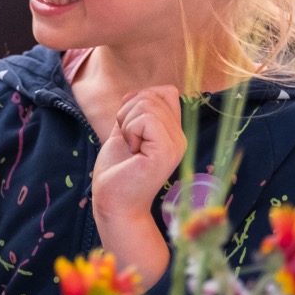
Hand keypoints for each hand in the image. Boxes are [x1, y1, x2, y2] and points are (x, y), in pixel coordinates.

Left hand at [90, 86, 187, 228]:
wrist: (114, 203)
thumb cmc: (117, 172)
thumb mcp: (125, 133)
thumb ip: (133, 113)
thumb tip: (135, 93)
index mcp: (173, 132)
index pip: (165, 92)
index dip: (139, 100)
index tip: (129, 128)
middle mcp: (180, 137)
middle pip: (153, 95)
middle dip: (128, 113)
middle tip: (128, 142)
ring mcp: (176, 144)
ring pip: (147, 103)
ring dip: (127, 123)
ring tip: (130, 148)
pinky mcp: (167, 151)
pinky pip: (146, 118)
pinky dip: (130, 130)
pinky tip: (132, 151)